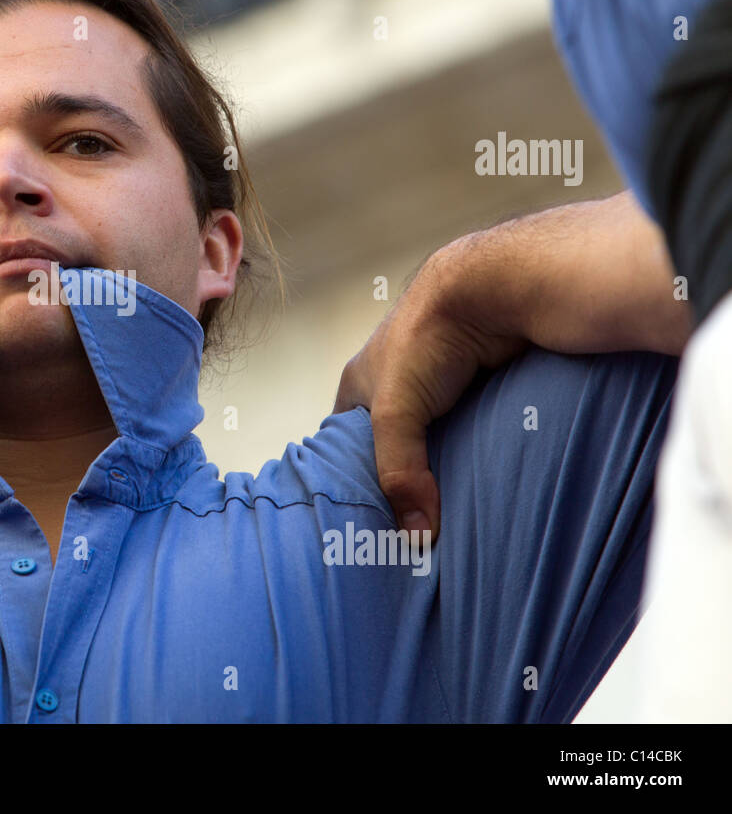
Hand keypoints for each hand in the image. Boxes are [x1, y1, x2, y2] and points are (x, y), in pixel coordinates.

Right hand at [333, 251, 527, 540]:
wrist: (490, 291)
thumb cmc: (426, 341)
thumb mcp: (396, 412)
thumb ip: (400, 471)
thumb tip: (418, 537)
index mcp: (359, 382)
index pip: (339, 438)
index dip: (345, 474)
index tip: (360, 517)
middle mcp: (394, 382)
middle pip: (388, 442)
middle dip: (399, 477)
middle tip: (409, 524)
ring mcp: (438, 382)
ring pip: (433, 437)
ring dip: (440, 465)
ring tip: (448, 508)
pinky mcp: (476, 383)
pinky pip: (469, 427)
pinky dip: (473, 448)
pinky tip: (484, 476)